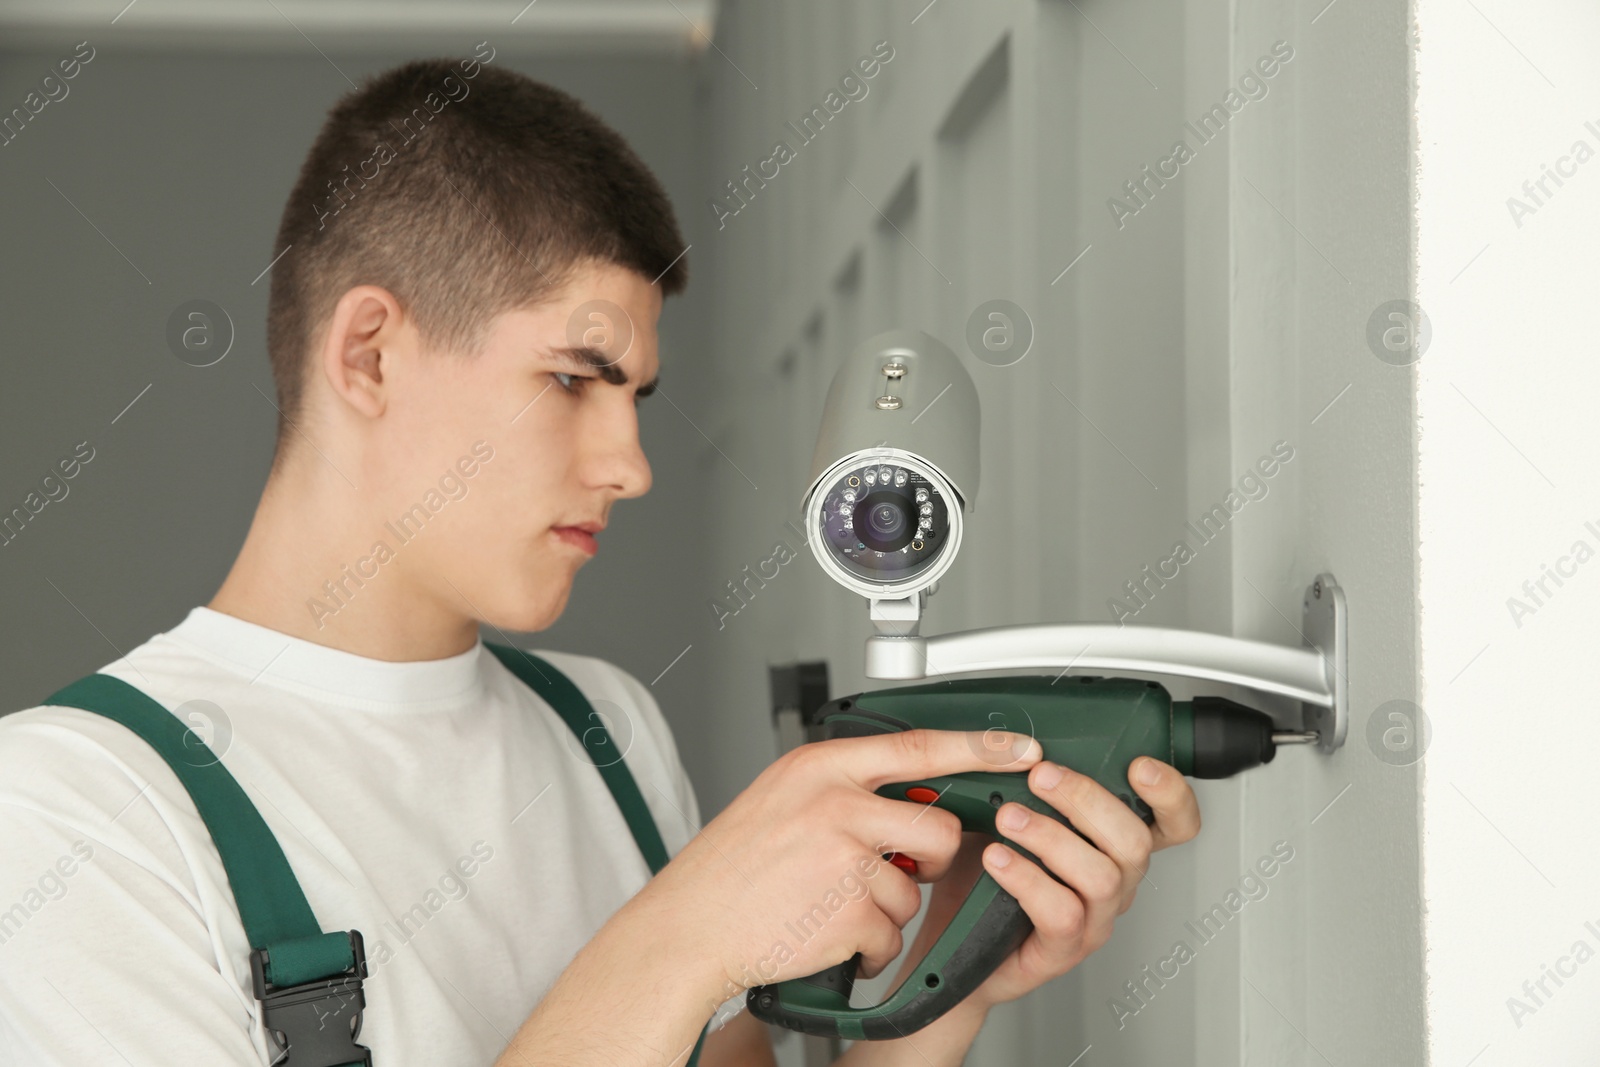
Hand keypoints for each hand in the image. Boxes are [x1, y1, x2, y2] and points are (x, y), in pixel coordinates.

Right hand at [626, 727, 1044, 1015]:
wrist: (687, 928)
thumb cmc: (729, 869)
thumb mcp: (781, 798)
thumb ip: (842, 789)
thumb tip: (908, 795)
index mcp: (819, 768)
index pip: (918, 746)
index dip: (978, 747)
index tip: (1019, 749)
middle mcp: (834, 804)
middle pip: (934, 827)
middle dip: (928, 858)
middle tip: (896, 867)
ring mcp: (842, 858)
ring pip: (911, 889)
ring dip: (884, 910)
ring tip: (831, 908)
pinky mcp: (847, 912)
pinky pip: (890, 935)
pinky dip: (866, 947)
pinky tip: (828, 937)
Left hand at [913, 756, 1200, 1012]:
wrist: (950, 934)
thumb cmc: (983, 869)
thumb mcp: (1010, 809)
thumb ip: (1029, 780)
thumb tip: (1024, 738)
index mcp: (1113, 845)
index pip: (1174, 822)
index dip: (1171, 795)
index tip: (1138, 764)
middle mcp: (1114, 882)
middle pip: (1134, 841)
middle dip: (1086, 799)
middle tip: (1041, 776)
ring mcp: (1093, 919)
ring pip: (1101, 876)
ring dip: (1052, 837)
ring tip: (1008, 817)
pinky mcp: (1061, 949)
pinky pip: (1062, 913)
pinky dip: (1028, 879)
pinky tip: (998, 858)